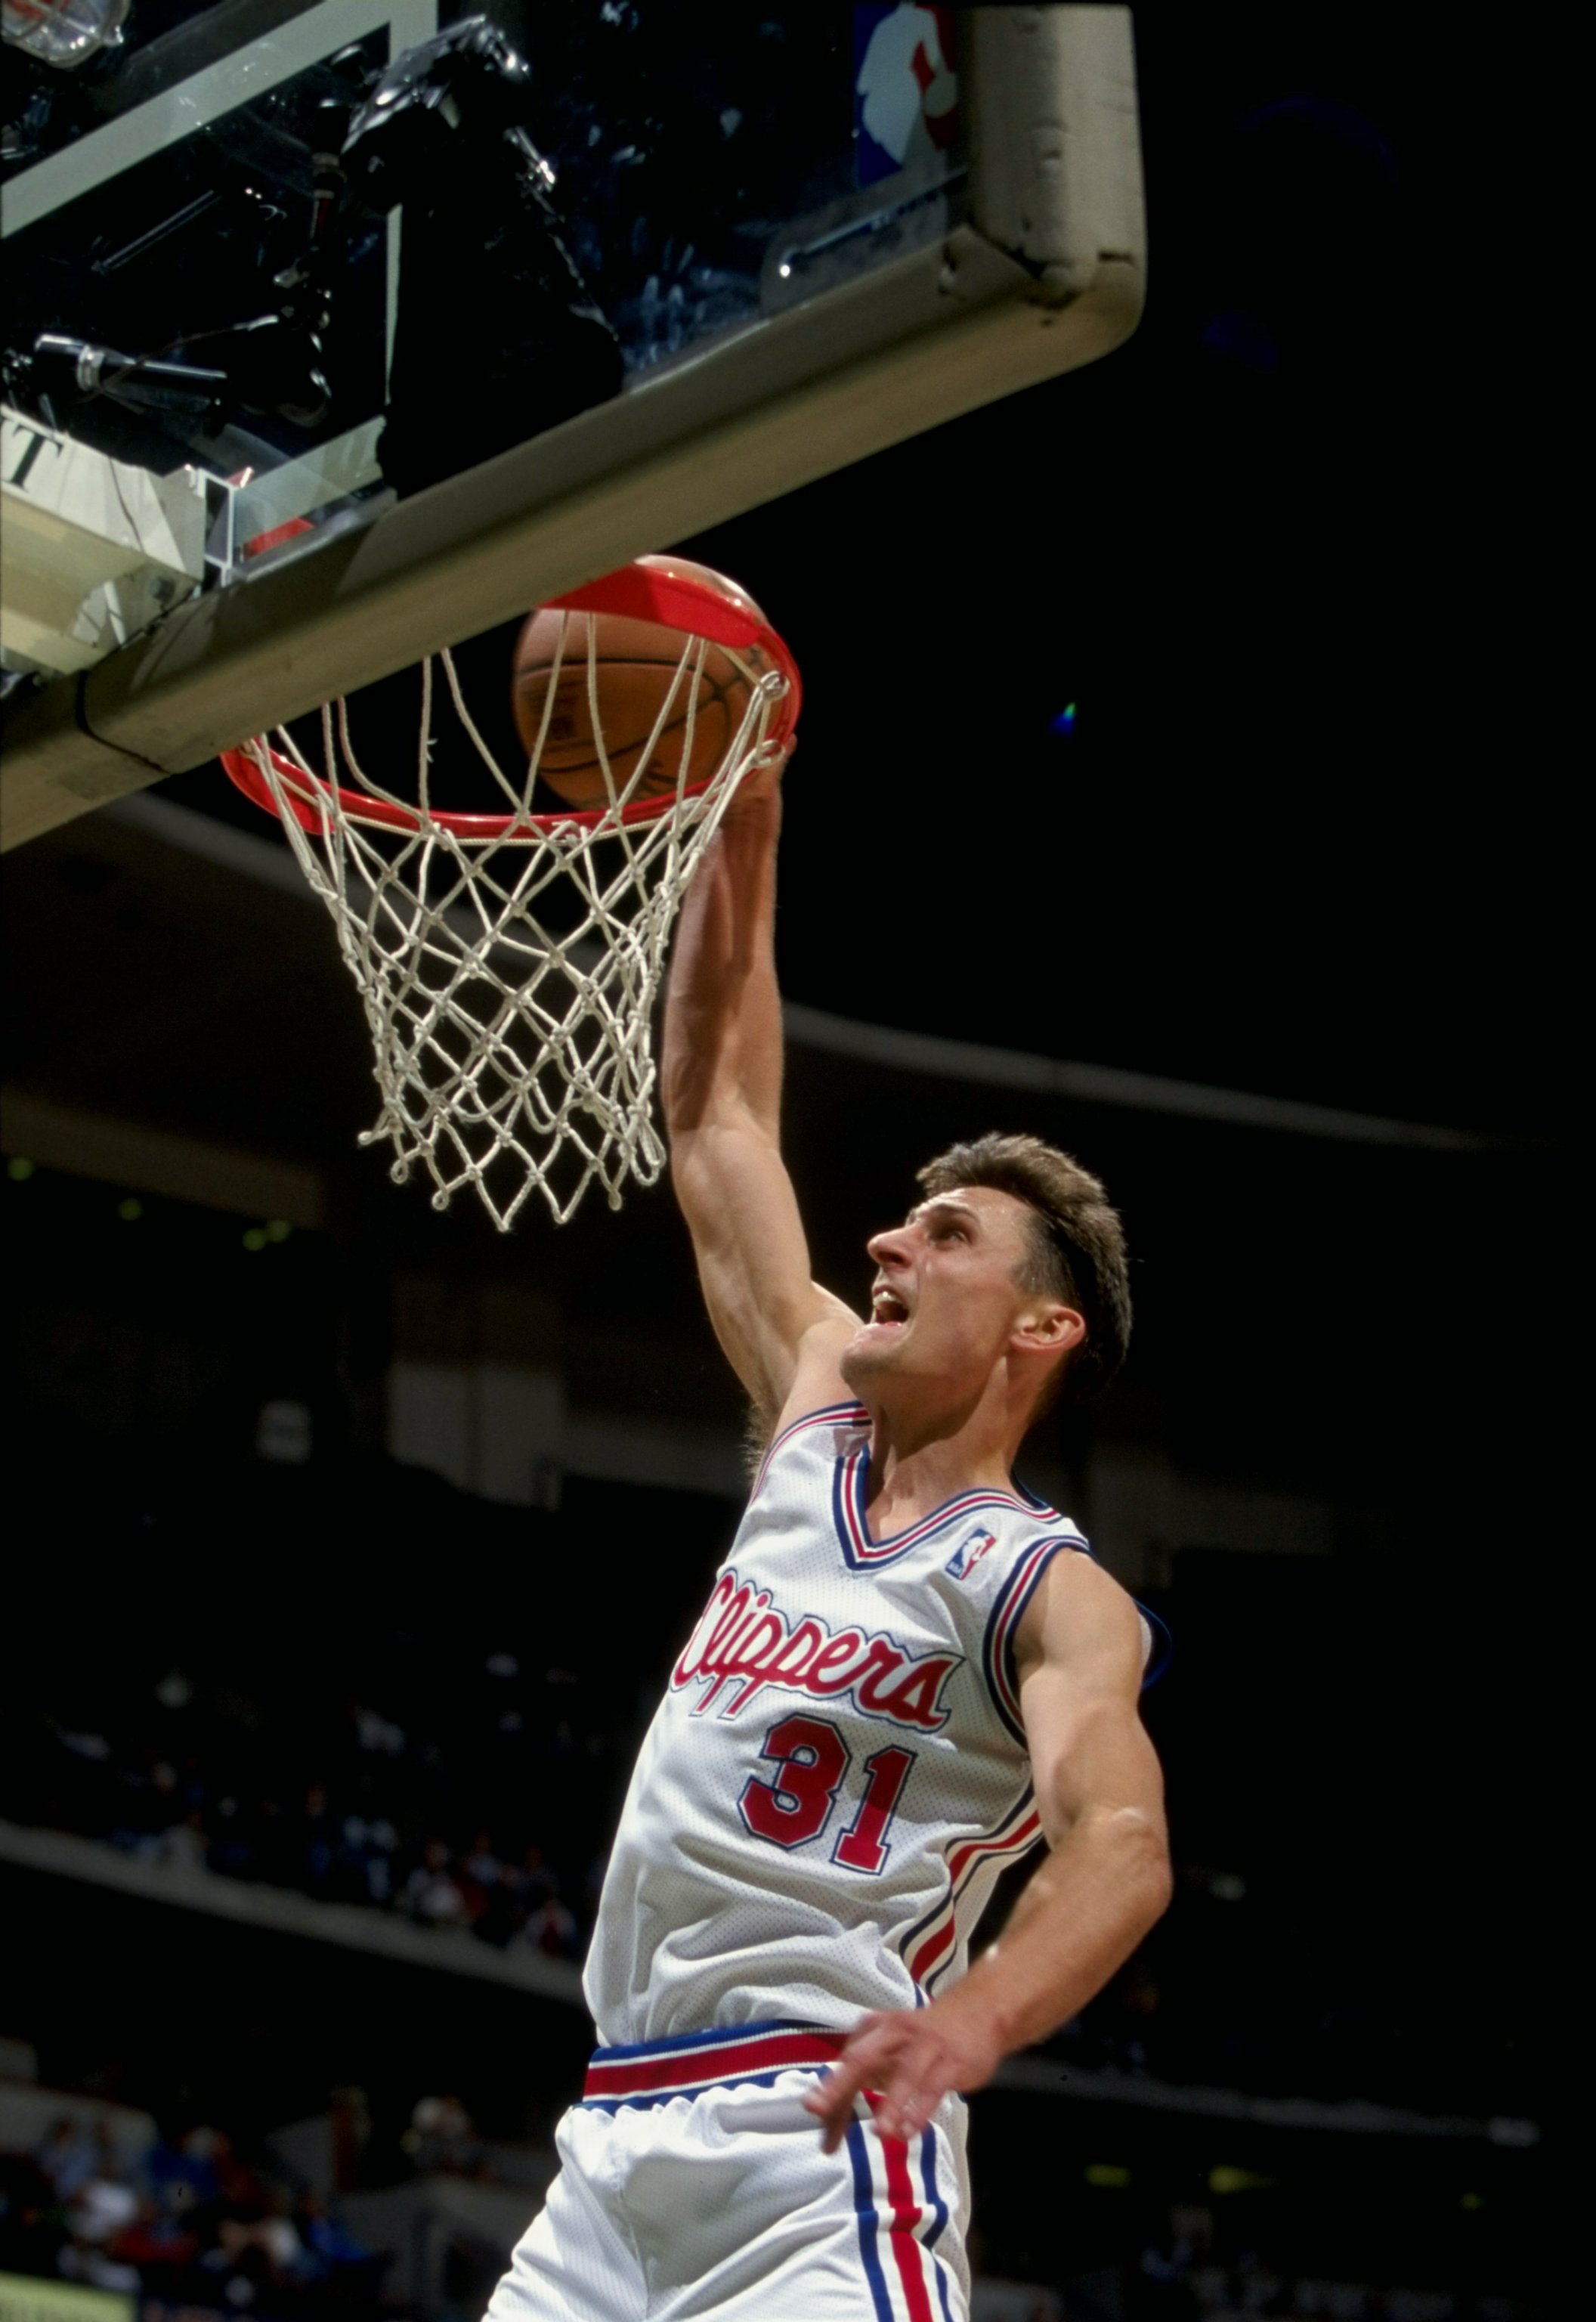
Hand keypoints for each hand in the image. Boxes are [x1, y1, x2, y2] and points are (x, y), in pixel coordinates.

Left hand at [801, 1996, 1003, 2153]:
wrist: (977, 2012)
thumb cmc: (923, 2039)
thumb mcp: (890, 2047)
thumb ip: (862, 2076)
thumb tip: (828, 2115)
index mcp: (875, 2029)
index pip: (846, 2064)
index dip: (831, 2096)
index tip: (822, 2134)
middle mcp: (895, 2032)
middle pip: (863, 2059)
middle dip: (840, 2086)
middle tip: (819, 2111)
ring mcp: (925, 2045)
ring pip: (905, 2074)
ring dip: (891, 2103)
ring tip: (880, 2132)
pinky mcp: (951, 2060)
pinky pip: (934, 2087)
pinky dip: (920, 2109)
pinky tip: (908, 2131)